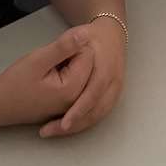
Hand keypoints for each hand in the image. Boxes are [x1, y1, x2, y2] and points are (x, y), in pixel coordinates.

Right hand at [0, 28, 94, 130]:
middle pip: (88, 63)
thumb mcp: (38, 60)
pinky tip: (49, 79)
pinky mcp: (67, 105)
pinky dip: (65, 76)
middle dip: (71, 57)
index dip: (70, 47)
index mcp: (74, 89)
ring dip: (67, 66)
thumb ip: (63, 46)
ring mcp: (73, 105)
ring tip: (47, 72)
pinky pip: (75, 82)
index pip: (88, 53)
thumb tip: (85, 33)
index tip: (52, 55)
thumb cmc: (14, 84)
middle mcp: (78, 100)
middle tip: (49, 64)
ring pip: (81, 72)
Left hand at [41, 17, 126, 137]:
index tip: (61, 123)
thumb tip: (62, 49)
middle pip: (97, 109)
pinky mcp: (113, 94)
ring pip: (99, 114)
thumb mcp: (76, 35)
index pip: (93, 92)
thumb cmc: (90, 36)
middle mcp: (114, 79)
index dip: (78, 109)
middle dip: (74, 124)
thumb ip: (66, 44)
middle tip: (49, 131)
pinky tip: (66, 124)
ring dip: (77, 126)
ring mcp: (116, 88)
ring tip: (53, 131)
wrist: (112, 34)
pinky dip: (83, 121)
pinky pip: (99, 112)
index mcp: (106, 65)